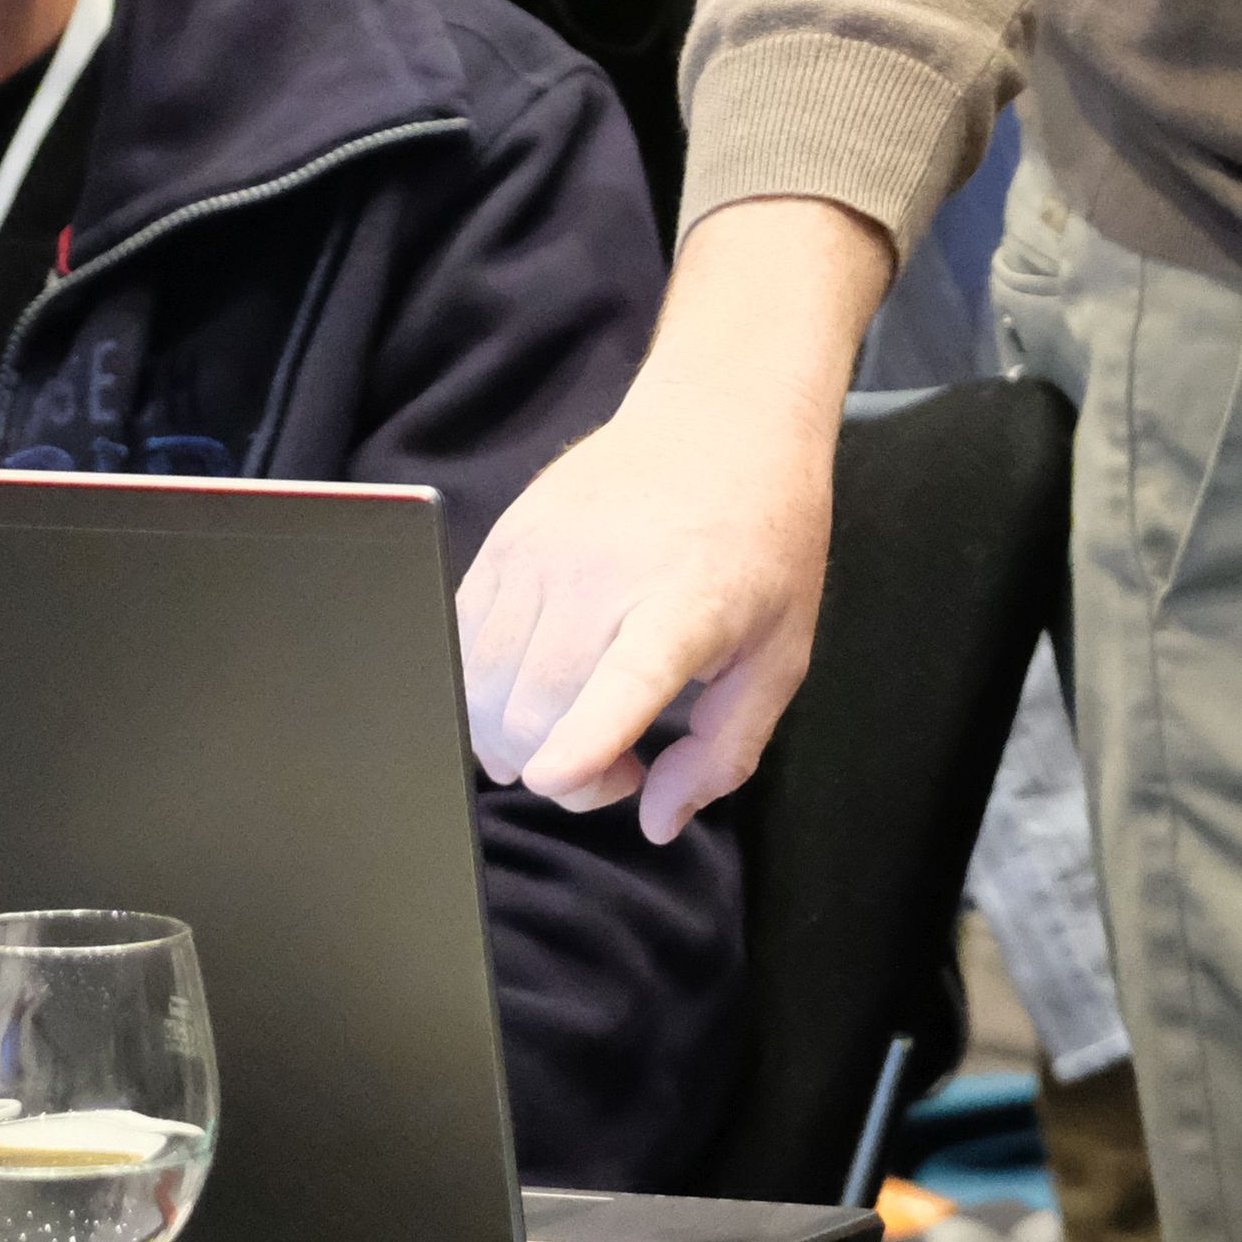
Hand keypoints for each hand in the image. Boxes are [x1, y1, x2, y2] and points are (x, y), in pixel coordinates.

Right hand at [453, 195, 898, 840]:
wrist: (723, 419)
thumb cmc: (763, 542)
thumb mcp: (782, 654)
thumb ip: (724, 753)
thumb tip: (655, 823)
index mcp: (684, 605)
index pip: (620, 680)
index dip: (580, 742)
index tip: (554, 778)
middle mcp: (600, 575)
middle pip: (528, 712)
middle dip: (564, 777)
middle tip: (621, 765)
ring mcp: (539, 552)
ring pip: (480, 687)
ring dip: (517, 738)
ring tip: (580, 724)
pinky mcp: (502, 538)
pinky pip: (460, 643)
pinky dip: (485, 690)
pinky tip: (539, 685)